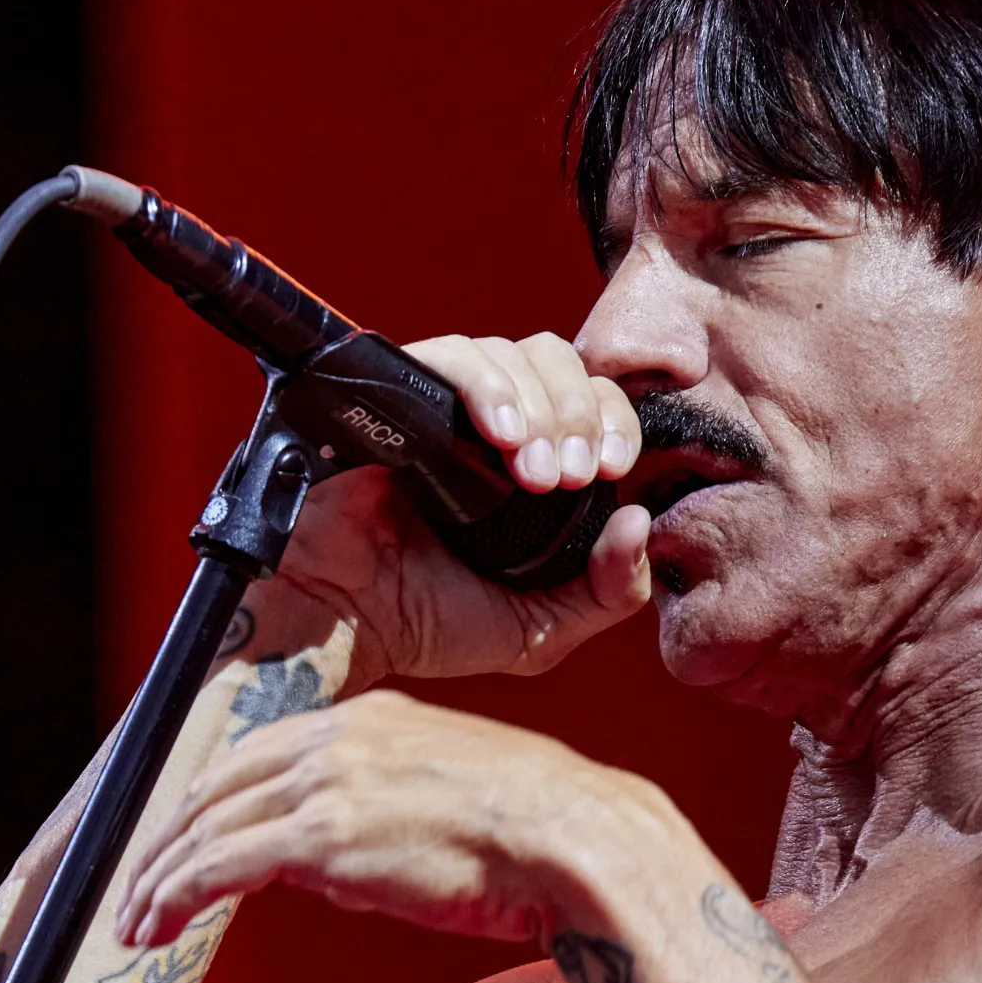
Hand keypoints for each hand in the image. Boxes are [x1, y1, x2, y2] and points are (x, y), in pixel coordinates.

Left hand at [116, 692, 684, 949]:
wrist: (575, 844)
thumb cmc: (528, 841)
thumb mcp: (439, 800)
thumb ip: (370, 808)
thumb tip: (319, 860)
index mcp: (366, 718)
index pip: (254, 753)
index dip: (204, 800)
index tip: (178, 840)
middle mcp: (336, 737)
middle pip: (213, 784)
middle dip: (162, 838)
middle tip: (133, 884)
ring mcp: (327, 783)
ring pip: (204, 825)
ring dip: (157, 877)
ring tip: (132, 920)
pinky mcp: (324, 836)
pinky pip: (221, 866)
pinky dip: (176, 896)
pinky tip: (156, 928)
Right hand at [263, 332, 655, 689]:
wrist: (342, 622)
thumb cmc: (427, 626)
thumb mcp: (541, 630)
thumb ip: (610, 591)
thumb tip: (639, 517)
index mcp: (529, 465)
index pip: (593, 403)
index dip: (614, 421)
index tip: (612, 467)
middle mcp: (487, 426)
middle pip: (559, 361)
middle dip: (579, 412)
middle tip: (566, 472)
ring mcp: (442, 406)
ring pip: (512, 352)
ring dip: (538, 404)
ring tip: (527, 469)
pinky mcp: (397, 393)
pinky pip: (452, 355)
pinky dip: (487, 385)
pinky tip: (496, 435)